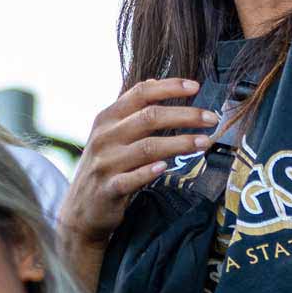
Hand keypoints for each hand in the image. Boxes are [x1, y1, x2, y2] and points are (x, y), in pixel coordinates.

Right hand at [59, 79, 217, 245]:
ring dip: (180, 143)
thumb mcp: (110, 135)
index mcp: (106, 119)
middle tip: (211, 118)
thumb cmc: (103, 168)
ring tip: (205, 142)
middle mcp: (104, 137)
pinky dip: (148, 171)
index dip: (169, 87)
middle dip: (185, 115)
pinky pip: (131, 178)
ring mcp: (105, 163)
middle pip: (149, 117)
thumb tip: (154, 82)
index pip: (140, 93)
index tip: (196, 86)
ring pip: (147, 147)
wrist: (80, 210)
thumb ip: (129, 111)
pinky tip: (165, 167)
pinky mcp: (108, 189)